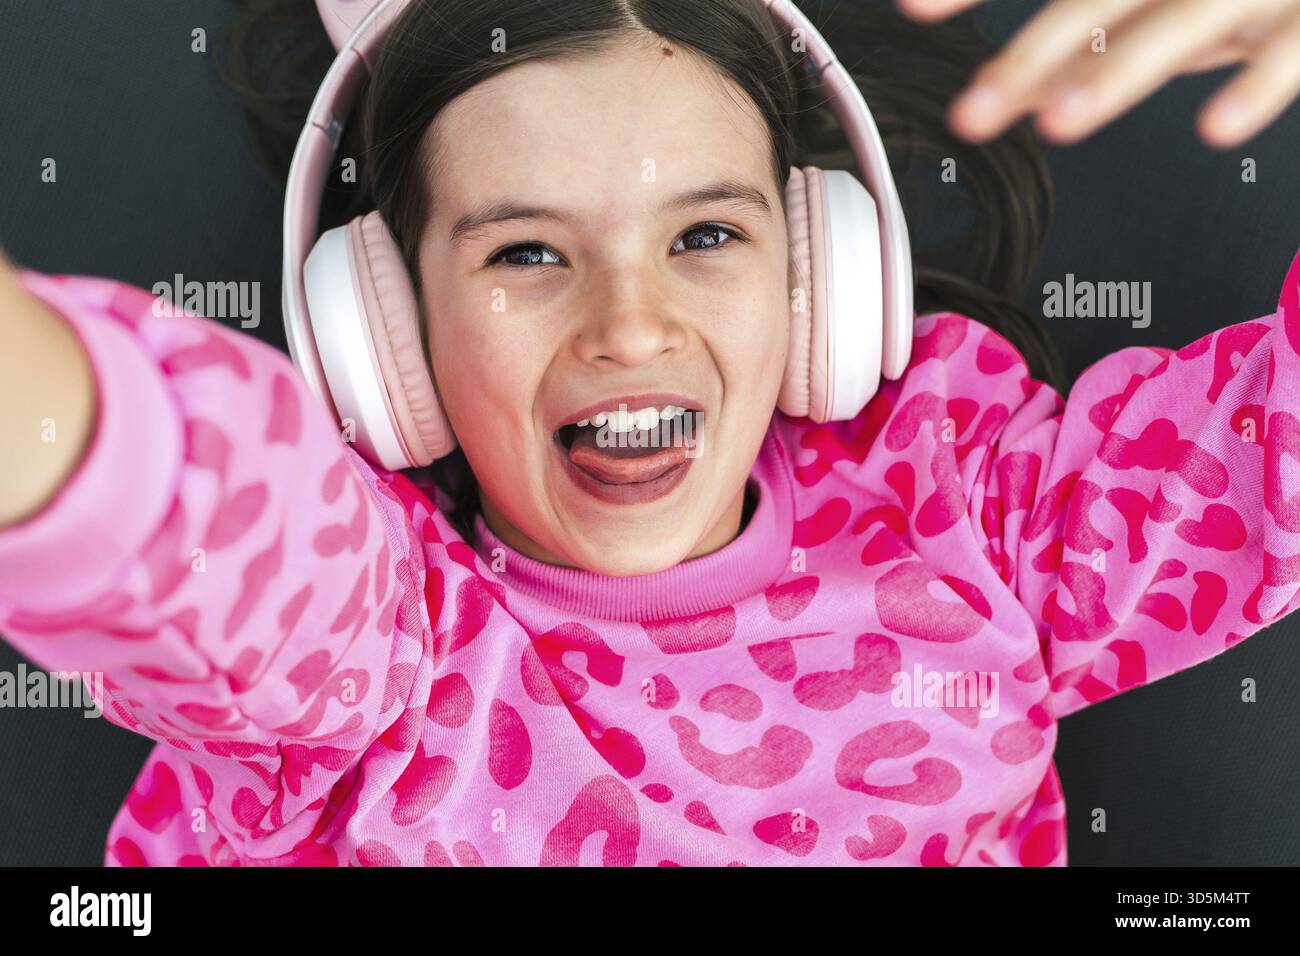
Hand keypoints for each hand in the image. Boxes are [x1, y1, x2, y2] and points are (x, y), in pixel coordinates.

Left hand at [898, 0, 1299, 147]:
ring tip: (1059, 120)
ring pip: (1185, 19)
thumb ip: (1094, 35)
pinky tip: (1215, 129)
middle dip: (1031, 55)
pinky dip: (1259, 84)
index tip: (912, 10)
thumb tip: (1018, 94)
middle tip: (971, 114)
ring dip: (1119, 70)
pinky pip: (1296, 48)